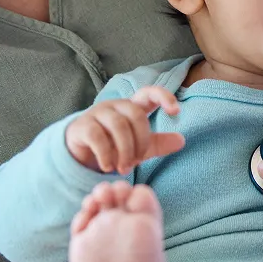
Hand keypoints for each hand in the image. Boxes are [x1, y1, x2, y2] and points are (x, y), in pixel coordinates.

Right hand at [65, 86, 184, 173]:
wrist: (81, 154)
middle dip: (140, 141)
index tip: (176, 111)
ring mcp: (97, 113)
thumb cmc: (114, 146)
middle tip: (136, 162)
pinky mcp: (82, 126)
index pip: (149, 93)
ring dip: (125, 151)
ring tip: (124, 168)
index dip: (164, 97)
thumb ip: (159, 143)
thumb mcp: (139, 147)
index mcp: (132, 106)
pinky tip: (108, 167)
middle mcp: (115, 105)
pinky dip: (106, 155)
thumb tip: (181, 141)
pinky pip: (98, 137)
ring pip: (118, 125)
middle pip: (136, 115)